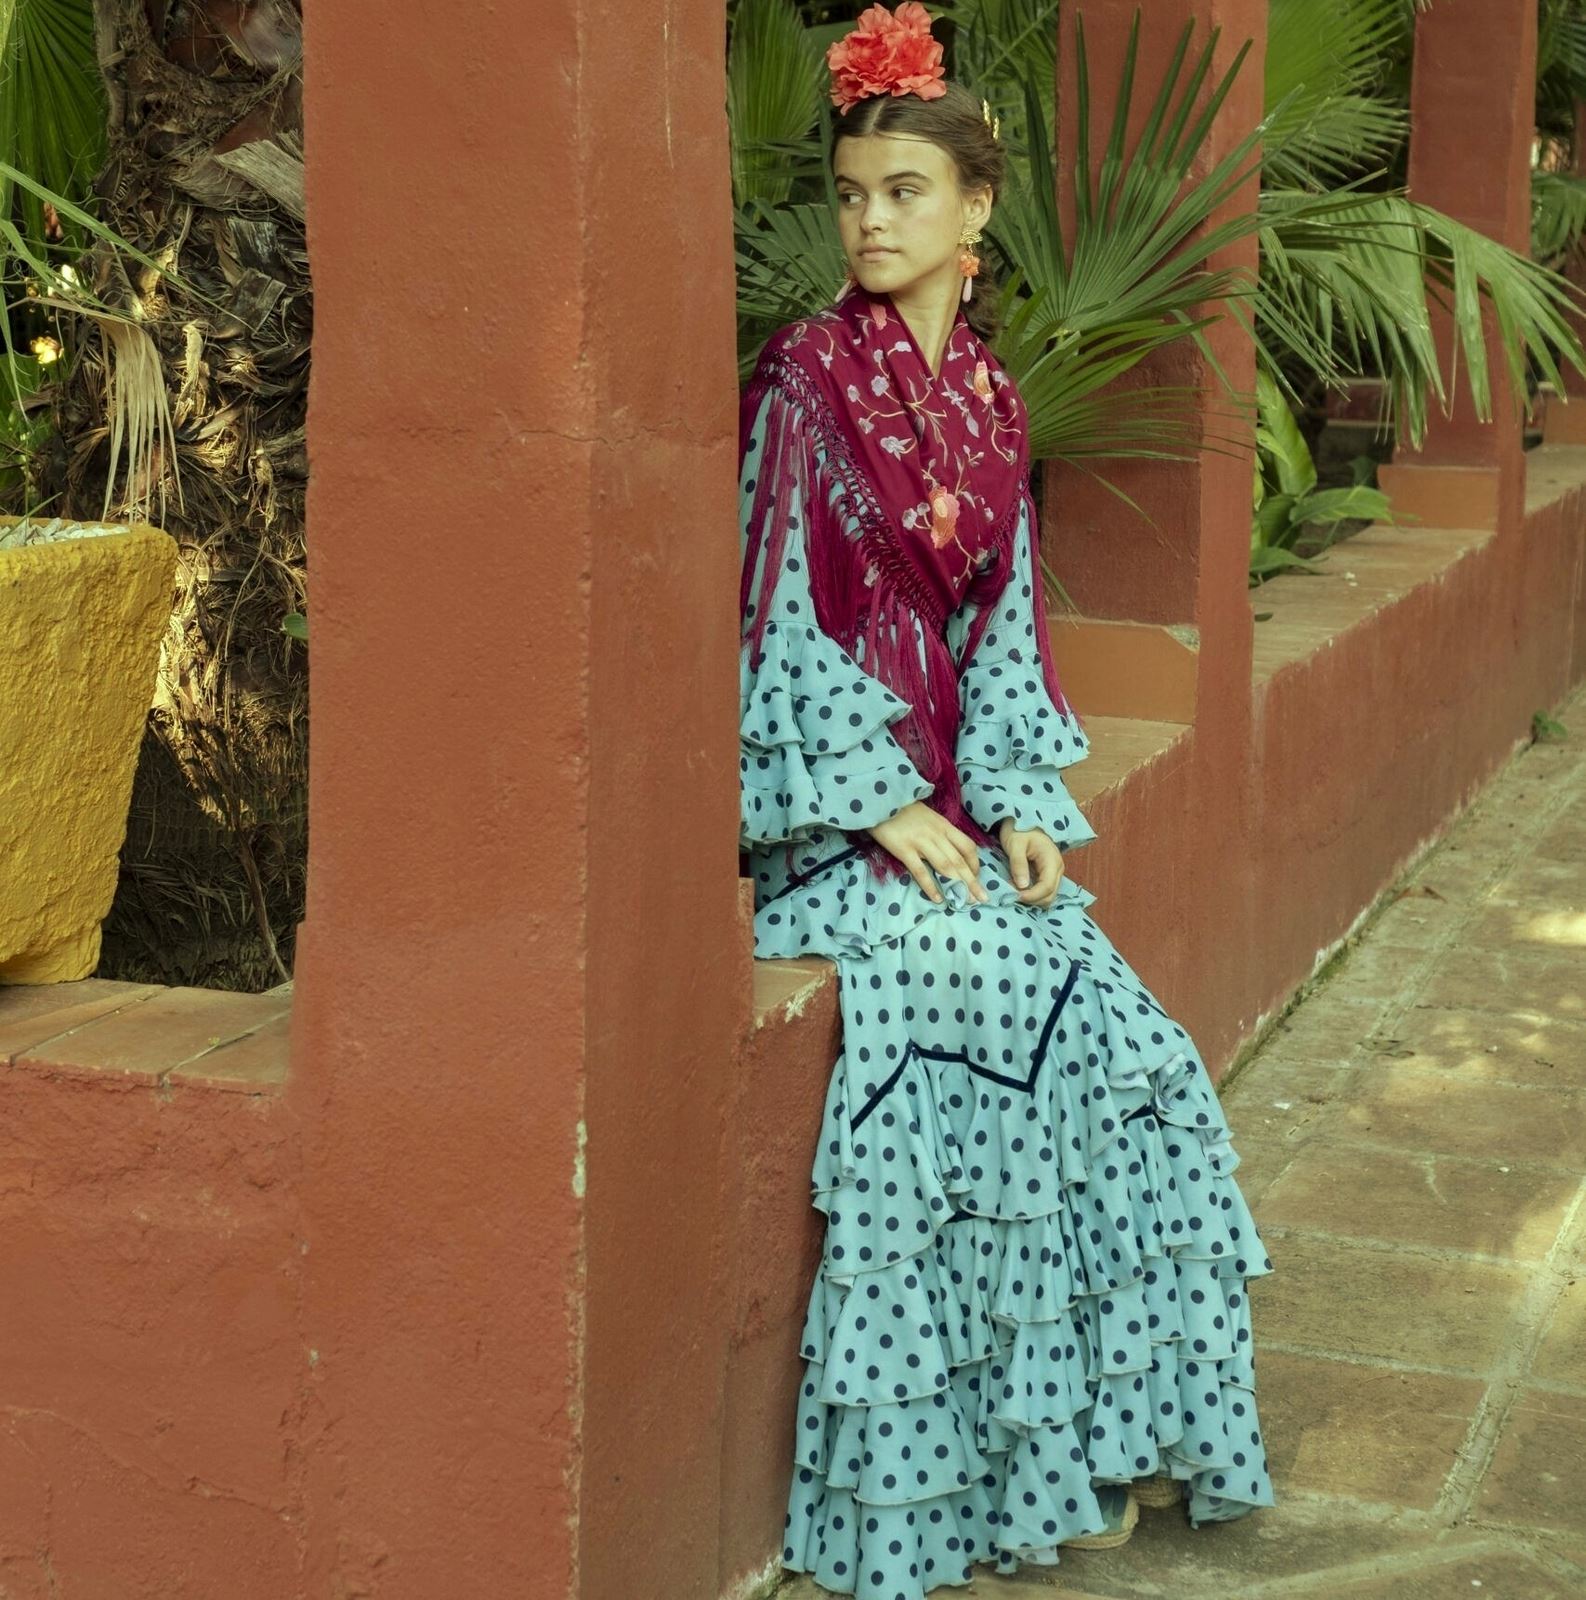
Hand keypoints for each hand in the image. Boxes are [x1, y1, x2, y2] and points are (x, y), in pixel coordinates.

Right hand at [867, 800, 990, 905]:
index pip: (967, 846)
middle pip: (959, 861)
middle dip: (972, 882)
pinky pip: (920, 871)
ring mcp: (921, 842)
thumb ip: (938, 830)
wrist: (880, 798)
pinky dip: (930, 886)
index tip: (977, 878)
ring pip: (945, 866)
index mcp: (944, 825)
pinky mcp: (904, 849)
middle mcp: (936, 834)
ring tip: (966, 902)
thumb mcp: (927, 816)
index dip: (975, 864)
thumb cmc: (902, 808)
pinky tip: (938, 899)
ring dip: (957, 886)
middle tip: (982, 898)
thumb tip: (948, 848)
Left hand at [998, 818, 1063, 908]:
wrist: (1023, 820)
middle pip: (1050, 895)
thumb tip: (1022, 886)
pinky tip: (1020, 890)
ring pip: (1048, 896)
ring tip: (1015, 893)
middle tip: (1013, 896)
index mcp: (1052, 860)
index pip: (1047, 886)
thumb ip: (1018, 864)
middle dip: (1032, 900)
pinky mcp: (1048, 874)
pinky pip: (1044, 891)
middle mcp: (1057, 868)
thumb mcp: (1015, 844)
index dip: (1032, 895)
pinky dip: (1033, 895)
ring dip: (1033, 899)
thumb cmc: (1018, 829)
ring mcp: (1054, 872)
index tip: (1015, 896)